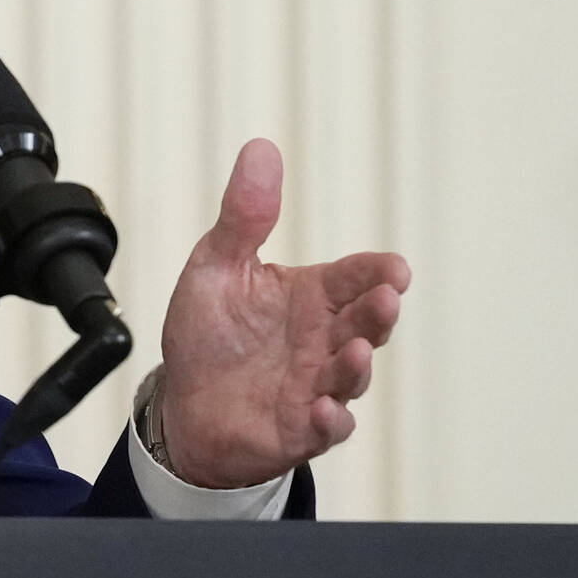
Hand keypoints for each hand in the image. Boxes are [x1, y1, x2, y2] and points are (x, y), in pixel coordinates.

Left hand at [157, 138, 408, 488]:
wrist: (183, 404)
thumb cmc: (209, 333)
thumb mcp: (218, 266)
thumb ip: (245, 216)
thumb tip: (262, 147)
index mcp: (310, 297)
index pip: (353, 278)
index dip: (377, 272)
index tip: (393, 268)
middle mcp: (323, 341)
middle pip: (364, 323)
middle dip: (379, 312)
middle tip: (386, 298)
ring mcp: (316, 387)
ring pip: (351, 376)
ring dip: (358, 365)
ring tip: (357, 351)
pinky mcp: (298, 430)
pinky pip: (325, 430)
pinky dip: (329, 423)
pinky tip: (322, 411)